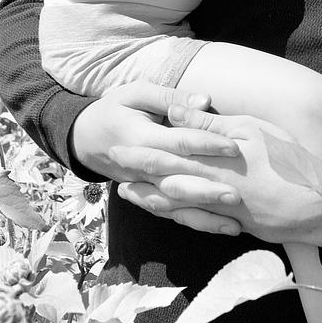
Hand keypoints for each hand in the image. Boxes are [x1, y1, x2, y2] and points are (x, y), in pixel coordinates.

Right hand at [69, 82, 247, 234]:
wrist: (85, 138)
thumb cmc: (116, 109)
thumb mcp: (136, 93)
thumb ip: (171, 98)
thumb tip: (205, 100)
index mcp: (141, 138)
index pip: (178, 142)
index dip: (205, 144)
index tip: (234, 148)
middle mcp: (141, 168)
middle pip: (176, 181)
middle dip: (206, 190)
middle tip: (236, 195)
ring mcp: (143, 187)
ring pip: (174, 205)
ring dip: (204, 216)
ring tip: (234, 225)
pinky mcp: (147, 198)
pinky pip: (172, 214)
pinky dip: (196, 223)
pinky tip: (223, 229)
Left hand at [117, 108, 321, 250]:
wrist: (317, 203)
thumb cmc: (288, 161)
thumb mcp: (251, 130)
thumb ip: (211, 124)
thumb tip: (176, 112)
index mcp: (213, 159)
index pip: (170, 152)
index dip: (142, 149)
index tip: (117, 143)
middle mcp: (211, 186)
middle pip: (165, 179)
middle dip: (137, 173)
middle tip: (112, 167)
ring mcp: (219, 208)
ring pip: (175, 203)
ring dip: (149, 197)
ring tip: (127, 192)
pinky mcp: (231, 224)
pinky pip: (195, 220)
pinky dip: (175, 215)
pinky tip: (164, 212)